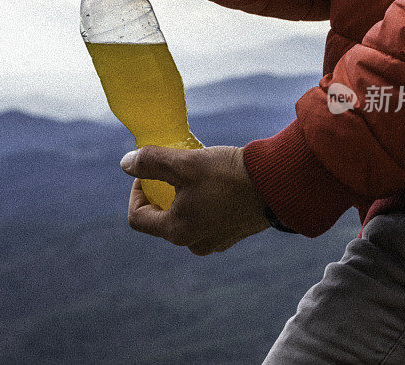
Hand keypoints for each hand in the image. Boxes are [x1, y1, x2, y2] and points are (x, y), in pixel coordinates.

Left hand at [120, 145, 269, 255]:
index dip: (136, 191)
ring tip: (194, 174)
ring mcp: (216, 241)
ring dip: (182, 198)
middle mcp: (194, 243)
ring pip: (185, 219)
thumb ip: (150, 162)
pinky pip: (207, 220)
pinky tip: (215, 182)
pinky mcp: (233, 233)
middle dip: (160, 193)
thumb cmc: (228, 175)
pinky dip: (202, 202)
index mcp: (177, 231)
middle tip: (171, 169)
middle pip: (161, 219)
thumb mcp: (184, 163)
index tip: (147, 171)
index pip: (137, 218)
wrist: (277, 184)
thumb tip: (126, 163)